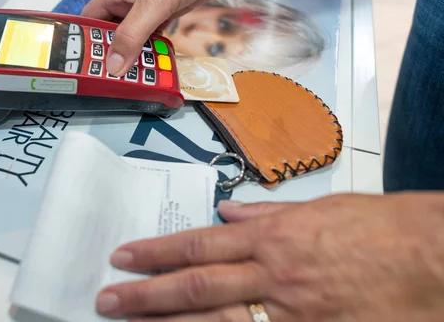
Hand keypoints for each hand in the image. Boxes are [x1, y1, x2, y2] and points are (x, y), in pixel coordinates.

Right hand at [81, 0, 271, 75]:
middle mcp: (130, 0)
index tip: (84, 63)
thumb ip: (132, 34)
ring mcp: (151, 7)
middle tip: (111, 78)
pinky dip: (153, 48)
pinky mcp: (169, 12)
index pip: (90, 18)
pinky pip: (155, 35)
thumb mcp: (153, 3)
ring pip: (135, 36)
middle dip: (111, 53)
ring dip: (134, 54)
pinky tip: (154, 62)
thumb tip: (114, 65)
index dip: (85, 40)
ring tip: (133, 77)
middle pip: (112, 31)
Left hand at [95, 193, 443, 320]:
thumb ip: (267, 212)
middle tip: (107, 299)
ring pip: (215, 321)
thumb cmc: (379, 228)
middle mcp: (272, 275)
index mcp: (272, 236)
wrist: (432, 259)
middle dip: (146, 294)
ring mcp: (289, 312)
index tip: (124, 256)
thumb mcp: (319, 208)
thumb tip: (227, 209)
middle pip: (195, 286)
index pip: (199, 245)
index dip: (157, 251)